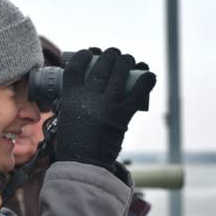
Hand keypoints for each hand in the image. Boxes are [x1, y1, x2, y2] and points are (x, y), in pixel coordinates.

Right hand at [54, 47, 156, 170]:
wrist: (85, 162)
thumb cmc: (75, 140)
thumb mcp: (67, 114)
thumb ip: (75, 99)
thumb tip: (88, 84)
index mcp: (71, 96)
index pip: (76, 66)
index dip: (84, 56)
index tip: (89, 53)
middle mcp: (88, 97)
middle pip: (101, 65)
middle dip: (110, 55)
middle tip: (114, 55)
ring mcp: (107, 105)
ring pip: (119, 71)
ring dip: (126, 61)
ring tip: (128, 60)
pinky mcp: (122, 114)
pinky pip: (138, 91)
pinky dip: (146, 81)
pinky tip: (148, 76)